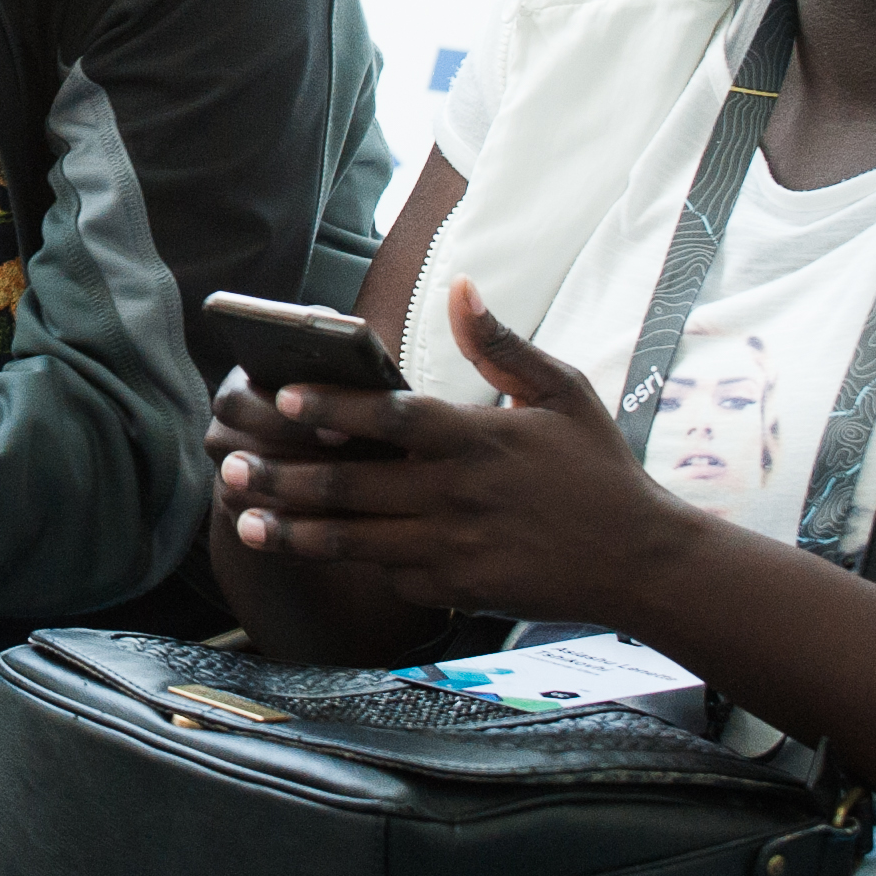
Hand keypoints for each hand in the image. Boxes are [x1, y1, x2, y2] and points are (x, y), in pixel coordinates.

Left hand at [215, 281, 704, 619]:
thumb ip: (500, 344)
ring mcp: (454, 548)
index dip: (332, 407)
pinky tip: (312, 552)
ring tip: (245, 521)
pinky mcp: (458, 590)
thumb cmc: (600, 469)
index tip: (282, 398)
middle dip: (282, 478)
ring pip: (354, 542)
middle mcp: (455, 495)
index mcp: (476, 439)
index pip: (389, 418)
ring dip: (294, 531)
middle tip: (233, 468)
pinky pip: (390, 575)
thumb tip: (460, 286)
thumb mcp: (562, 391)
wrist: (642, 561)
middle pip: (350, 487)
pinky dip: (352, 563)